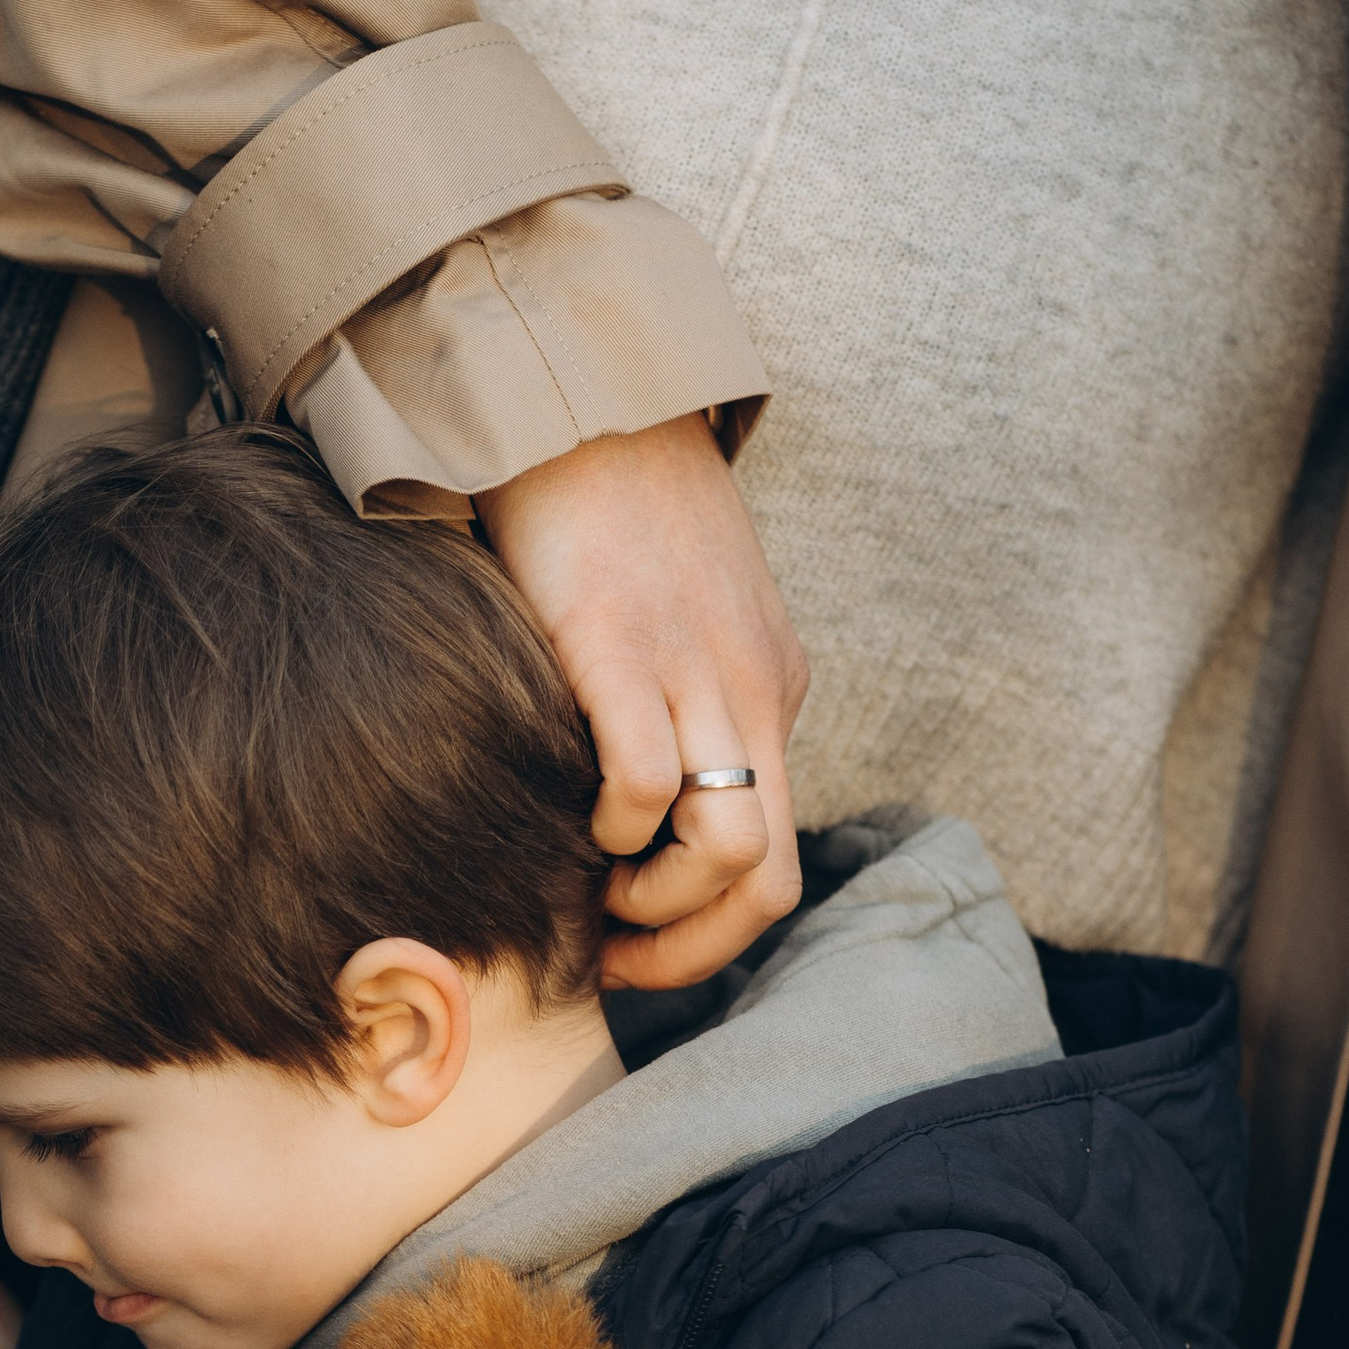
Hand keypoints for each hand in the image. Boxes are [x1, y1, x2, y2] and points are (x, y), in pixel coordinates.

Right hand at [478, 414, 808, 990]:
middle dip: (693, 947)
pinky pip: (647, 787)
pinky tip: (572, 814)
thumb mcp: (679, 613)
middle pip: (769, 877)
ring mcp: (697, 669)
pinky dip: (611, 832)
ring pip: (728, 848)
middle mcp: (754, 687)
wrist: (578, 394)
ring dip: (655, 905)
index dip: (710, 930)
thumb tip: (629, 804)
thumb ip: (676, 697)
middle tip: (616, 955)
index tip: (635, 945)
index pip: (776, 852)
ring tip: (594, 893)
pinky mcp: (623, 647)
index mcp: (770, 684)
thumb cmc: (605, 508)